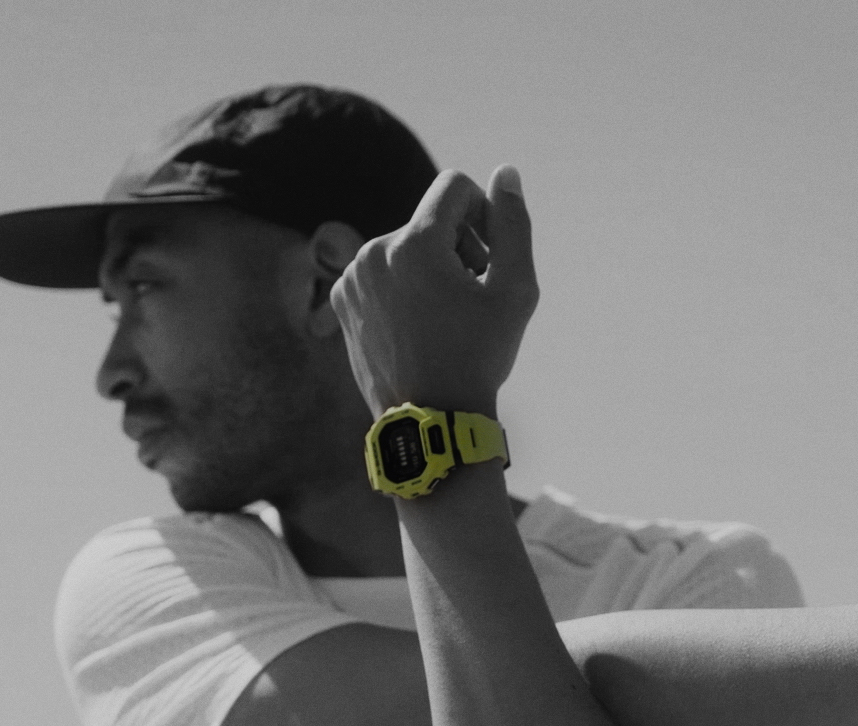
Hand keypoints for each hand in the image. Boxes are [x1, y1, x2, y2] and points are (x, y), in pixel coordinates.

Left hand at [330, 166, 538, 416]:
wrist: (431, 421)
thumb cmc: (479, 356)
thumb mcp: (515, 289)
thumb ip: (513, 223)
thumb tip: (504, 172)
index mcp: (415, 243)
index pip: (454, 186)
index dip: (482, 214)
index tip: (489, 258)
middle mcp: (375, 252)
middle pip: (430, 219)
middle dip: (459, 246)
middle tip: (472, 296)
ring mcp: (352, 277)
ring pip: (405, 245)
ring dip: (431, 267)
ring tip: (446, 315)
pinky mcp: (343, 300)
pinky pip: (381, 270)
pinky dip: (404, 287)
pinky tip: (419, 326)